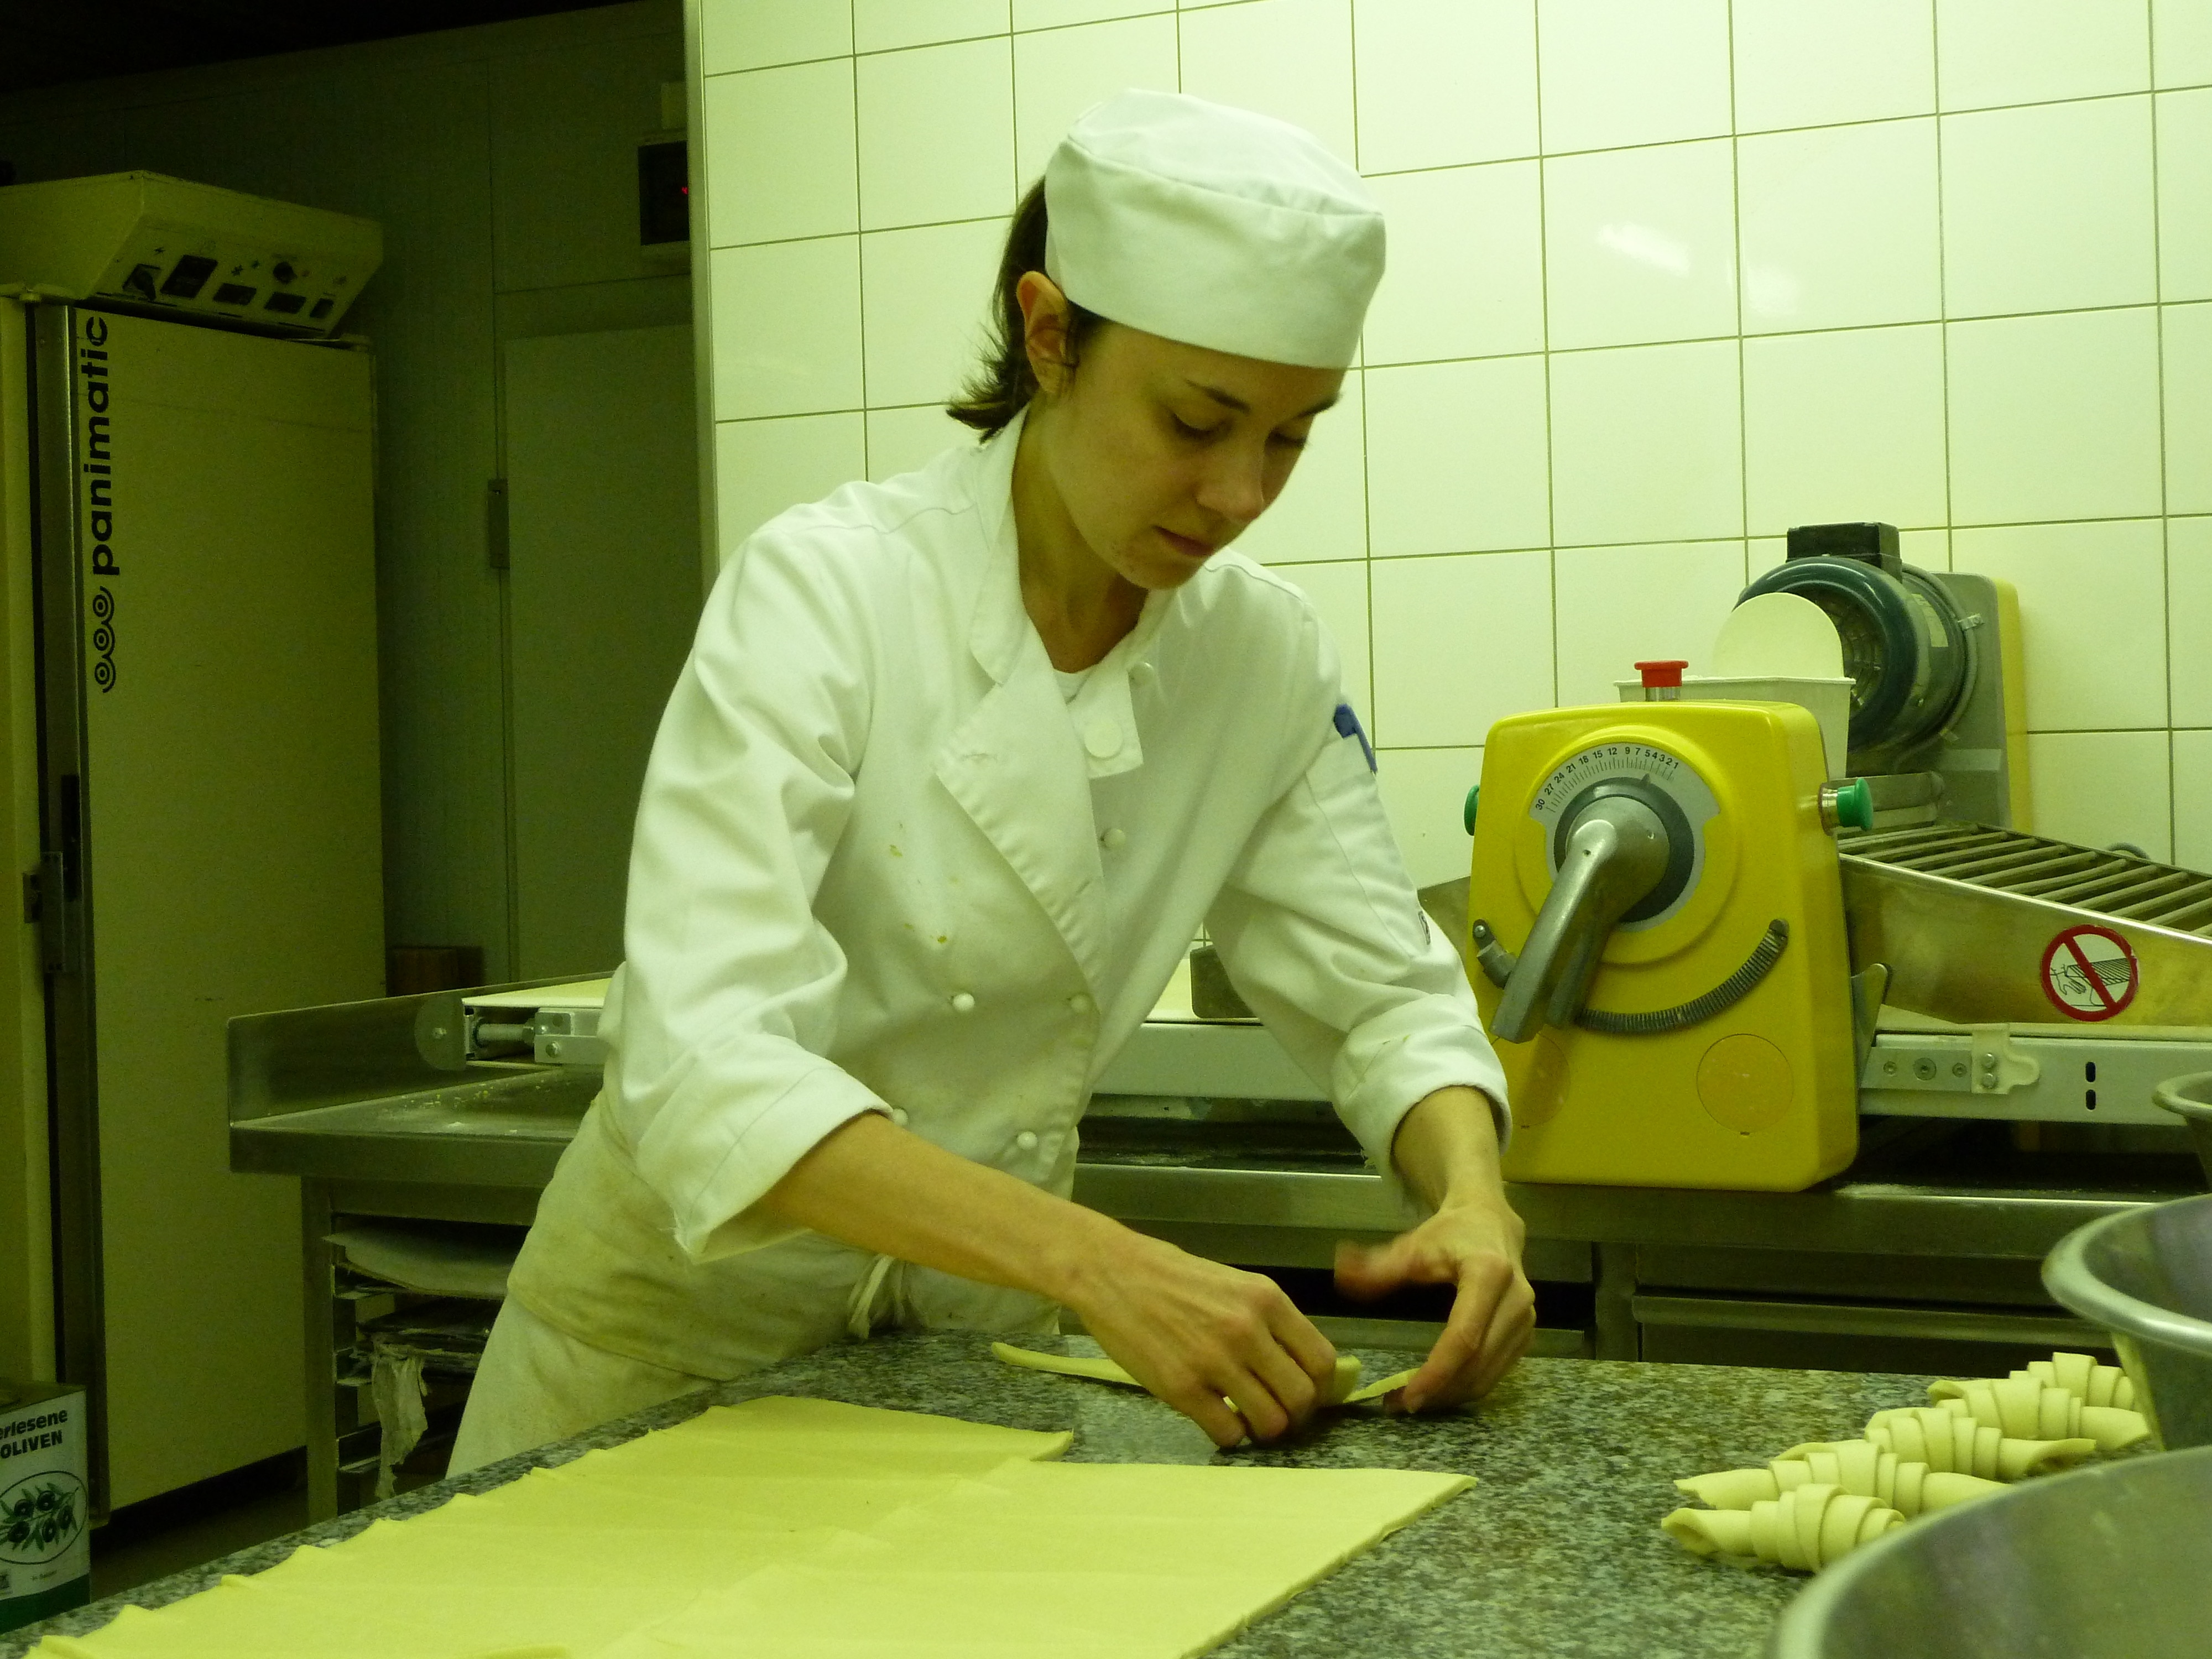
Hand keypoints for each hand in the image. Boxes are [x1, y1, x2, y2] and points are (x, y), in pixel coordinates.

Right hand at [1062, 1230, 1339, 1447]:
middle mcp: (1247, 1331)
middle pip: (1301, 1398)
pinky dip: (1229, 1434)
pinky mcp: (1182, 1389)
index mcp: (1266, 1300)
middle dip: (1295, 1414)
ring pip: (1270, 1422)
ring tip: (1245, 1418)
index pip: (1321, 1361)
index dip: (1320, 1388)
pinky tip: (1215, 1417)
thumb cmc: (1172, 1277)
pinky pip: (1228, 1433)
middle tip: (1277, 1412)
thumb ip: (1269, 1321)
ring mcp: (1215, 1362)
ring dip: (1262, 1428)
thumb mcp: (1235, 1285)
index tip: (1306, 1395)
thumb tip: (1298, 1365)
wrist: (1112, 1273)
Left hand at [1335, 1193, 1533, 1411]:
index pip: (1463, 1337)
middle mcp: (1516, 1302)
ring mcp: (1526, 1322)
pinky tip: (1437, 1389)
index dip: (1437, 1372)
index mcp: (1489, 1275)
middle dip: (1439, 1392)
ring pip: (1489, 1377)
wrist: (1492, 1224)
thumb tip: (1341, 1275)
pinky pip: (1496, 1374)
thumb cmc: (1450, 1234)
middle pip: (1477, 1364)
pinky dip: (1466, 1388)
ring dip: (1451, 1396)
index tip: (1407, 1396)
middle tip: (1398, 1404)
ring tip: (1411, 1399)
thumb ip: (1378, 1266)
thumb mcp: (1413, 1245)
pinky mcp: (1526, 1336)